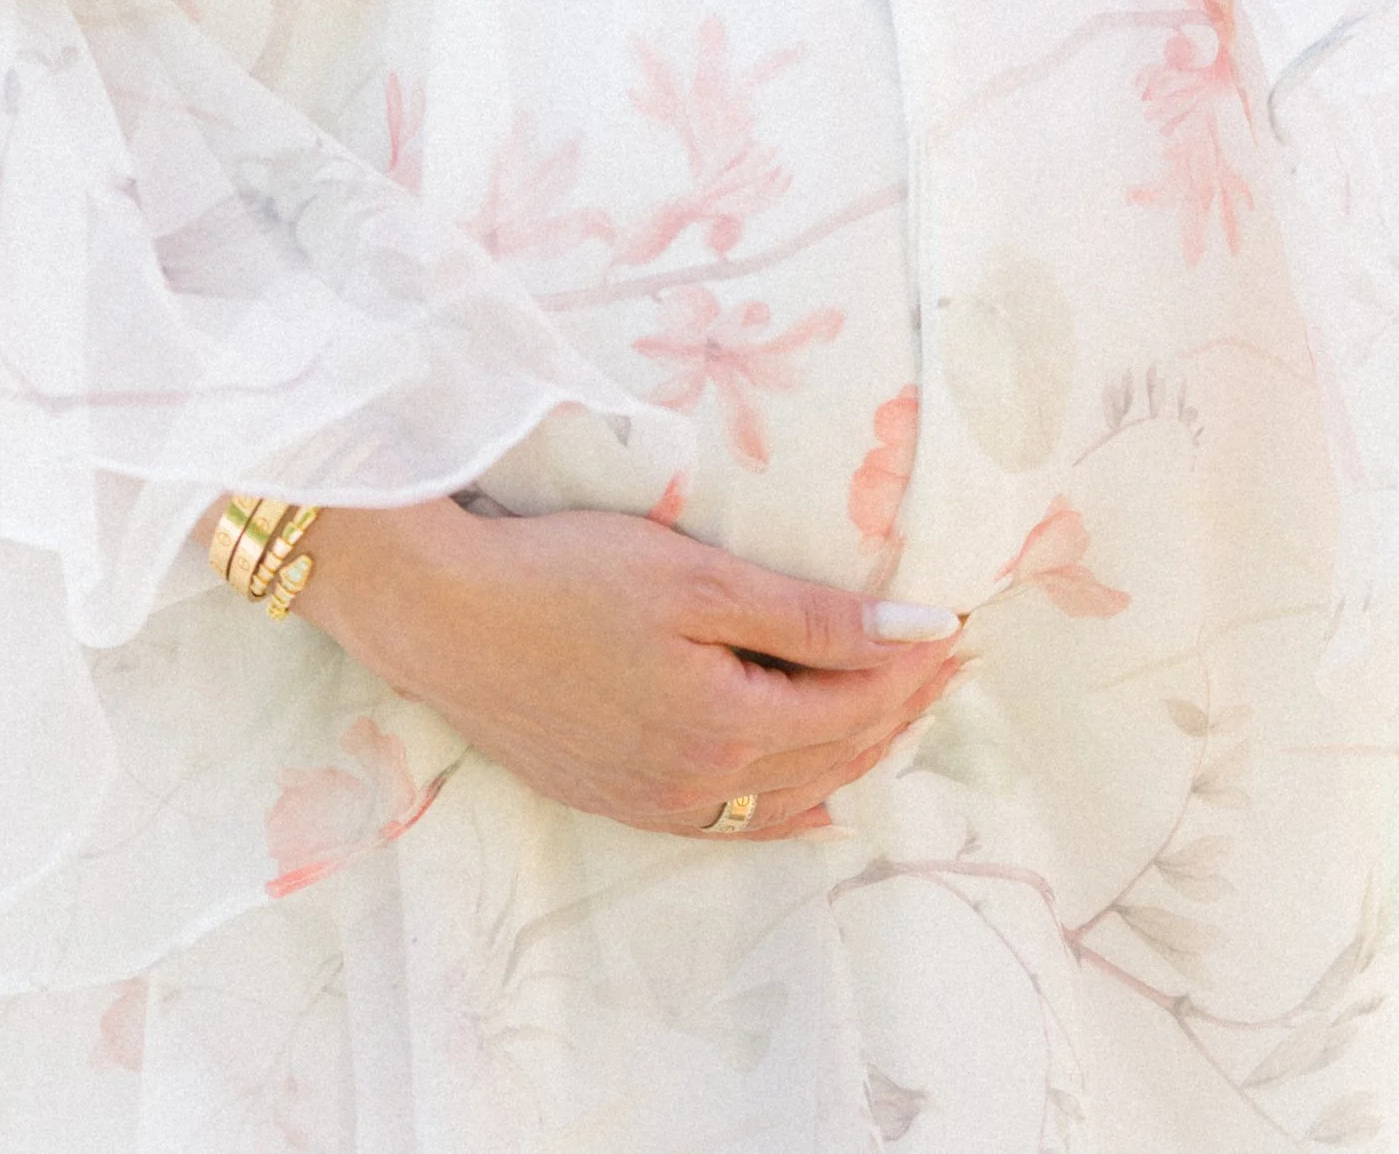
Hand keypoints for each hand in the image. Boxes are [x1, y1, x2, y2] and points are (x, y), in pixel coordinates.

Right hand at [277, 496, 965, 840]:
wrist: (439, 614)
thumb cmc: (563, 576)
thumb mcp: (695, 578)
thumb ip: (810, 616)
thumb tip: (920, 633)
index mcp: (729, 726)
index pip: (856, 701)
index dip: (914, 664)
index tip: (959, 626)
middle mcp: (702, 784)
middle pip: (834, 752)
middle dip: (899, 707)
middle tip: (949, 662)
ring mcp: (657, 801)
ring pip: (791, 794)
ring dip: (853, 752)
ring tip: (900, 709)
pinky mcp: (619, 800)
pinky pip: (734, 822)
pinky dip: (790, 809)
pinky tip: (816, 803)